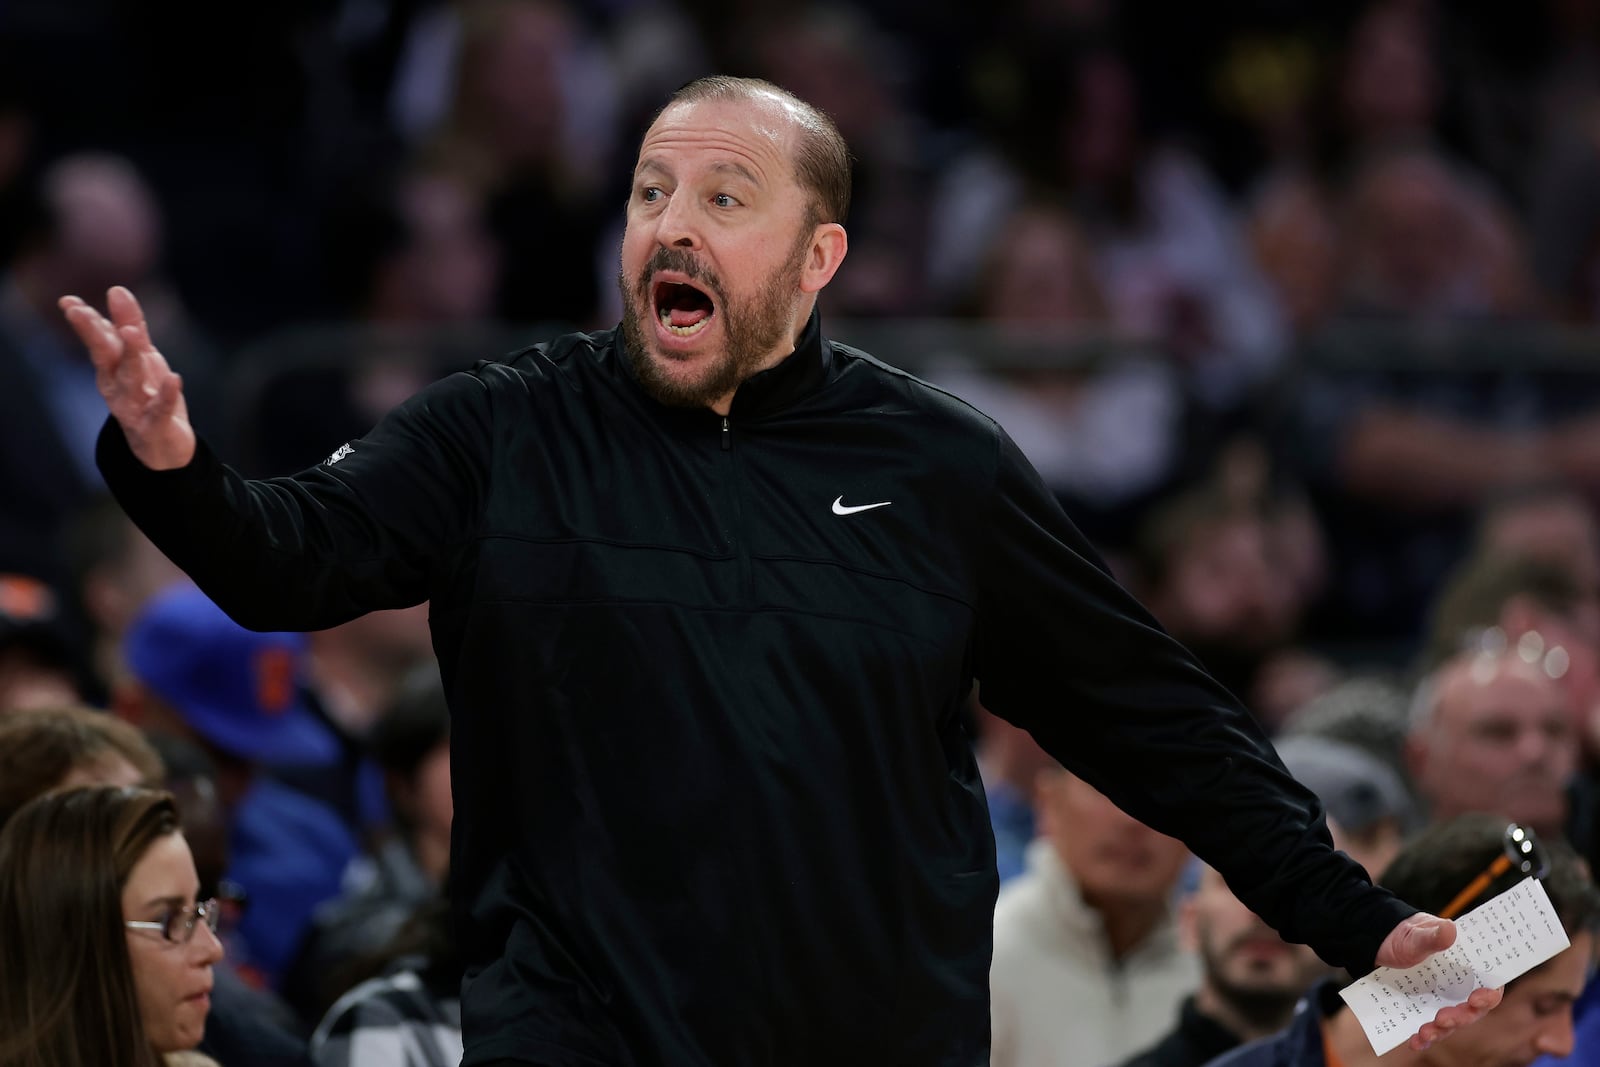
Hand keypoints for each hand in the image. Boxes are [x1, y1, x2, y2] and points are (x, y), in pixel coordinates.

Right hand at [59, 286, 194, 469]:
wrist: (164, 446)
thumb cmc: (148, 395)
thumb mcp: (142, 357)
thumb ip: (131, 325)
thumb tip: (116, 289)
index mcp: (111, 369)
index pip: (98, 341)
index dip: (86, 322)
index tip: (70, 302)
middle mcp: (117, 387)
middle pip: (105, 358)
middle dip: (94, 335)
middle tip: (82, 313)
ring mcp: (134, 407)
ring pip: (130, 380)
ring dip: (130, 357)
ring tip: (132, 334)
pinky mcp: (156, 426)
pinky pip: (161, 410)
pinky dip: (167, 395)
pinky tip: (175, 379)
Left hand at [1376, 913, 1503, 1050]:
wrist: (1377, 944)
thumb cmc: (1404, 935)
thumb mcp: (1414, 934)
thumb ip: (1432, 935)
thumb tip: (1450, 929)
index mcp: (1466, 965)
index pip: (1490, 983)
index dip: (1489, 995)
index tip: (1477, 999)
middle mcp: (1459, 986)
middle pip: (1472, 1008)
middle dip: (1461, 1017)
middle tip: (1444, 1019)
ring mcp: (1441, 1000)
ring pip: (1452, 1021)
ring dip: (1442, 1031)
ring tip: (1426, 1032)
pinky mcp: (1424, 1010)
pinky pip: (1429, 1028)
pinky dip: (1425, 1039)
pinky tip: (1416, 1043)